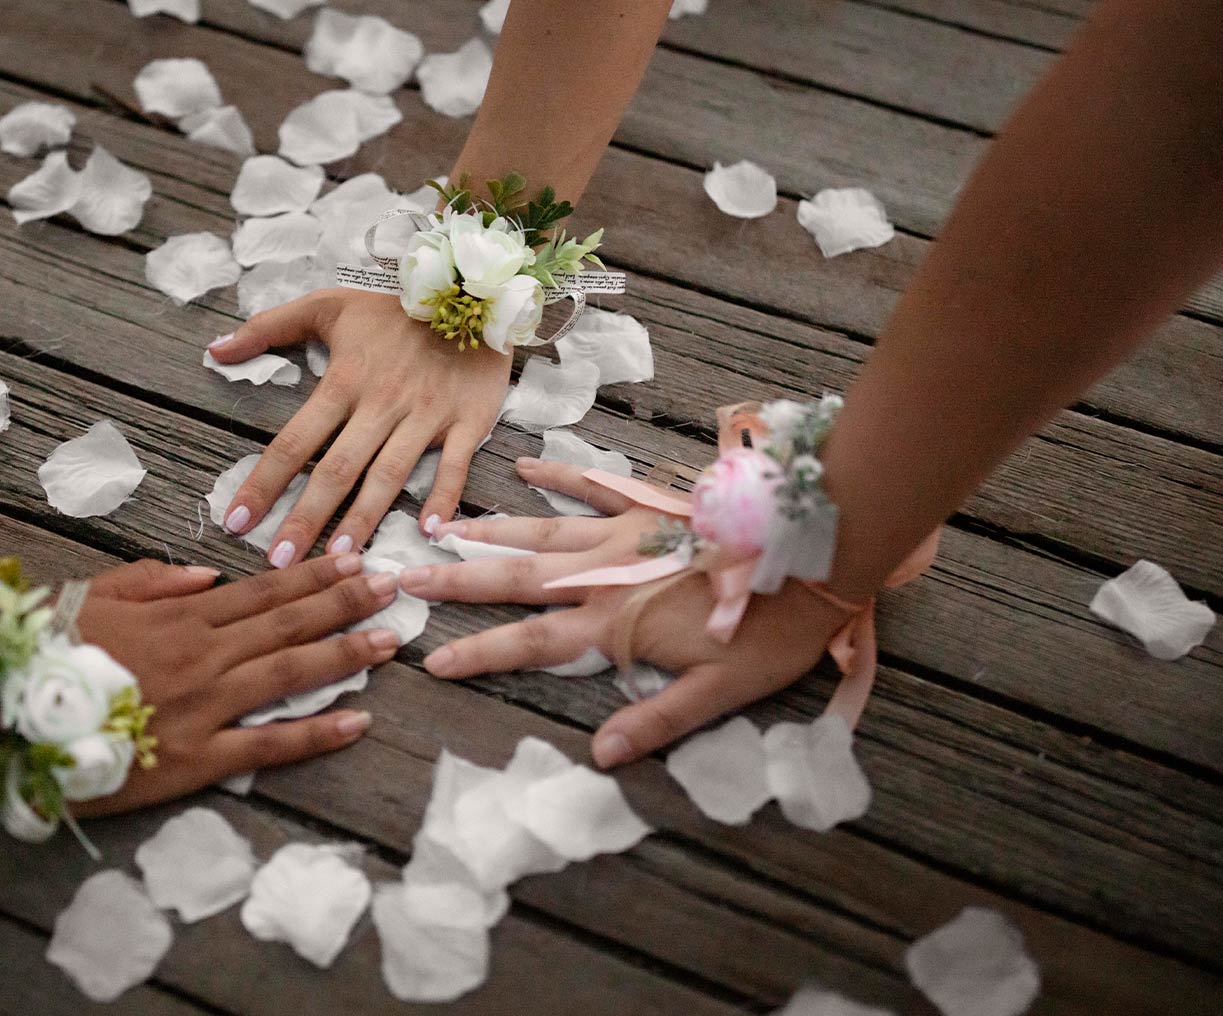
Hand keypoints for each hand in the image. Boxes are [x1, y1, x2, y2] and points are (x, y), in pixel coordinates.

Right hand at [67, 553, 401, 814]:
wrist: (7, 712)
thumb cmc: (45, 652)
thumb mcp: (94, 595)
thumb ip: (153, 580)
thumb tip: (208, 574)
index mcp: (179, 615)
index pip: (262, 591)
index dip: (314, 575)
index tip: (356, 560)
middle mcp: (202, 654)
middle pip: (288, 624)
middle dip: (346, 603)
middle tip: (395, 588)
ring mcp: (204, 706)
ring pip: (290, 674)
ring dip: (345, 654)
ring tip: (389, 640)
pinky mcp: (197, 758)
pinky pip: (267, 745)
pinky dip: (315, 733)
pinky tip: (357, 721)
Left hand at [206, 287, 511, 566]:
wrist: (475, 290)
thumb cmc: (395, 308)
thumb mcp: (329, 305)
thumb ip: (269, 327)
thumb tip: (215, 349)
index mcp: (344, 380)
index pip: (294, 440)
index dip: (263, 482)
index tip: (236, 522)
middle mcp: (381, 403)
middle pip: (337, 468)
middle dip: (305, 518)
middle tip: (279, 562)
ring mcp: (426, 415)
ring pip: (390, 474)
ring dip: (363, 518)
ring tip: (339, 559)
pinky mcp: (468, 421)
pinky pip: (455, 465)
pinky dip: (445, 498)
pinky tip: (431, 532)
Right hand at [398, 457, 849, 768]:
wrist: (816, 547)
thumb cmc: (774, 627)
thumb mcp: (722, 690)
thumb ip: (658, 719)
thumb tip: (600, 755)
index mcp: (617, 623)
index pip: (533, 643)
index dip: (480, 654)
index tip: (429, 659)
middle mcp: (607, 573)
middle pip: (518, 579)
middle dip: (459, 583)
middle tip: (406, 577)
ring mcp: (626, 531)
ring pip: (542, 531)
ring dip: (491, 532)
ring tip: (442, 528)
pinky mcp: (652, 503)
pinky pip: (593, 484)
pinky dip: (556, 475)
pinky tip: (523, 468)